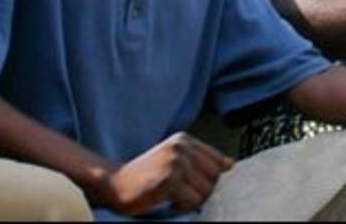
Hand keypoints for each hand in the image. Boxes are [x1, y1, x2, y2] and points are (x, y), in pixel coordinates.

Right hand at [98, 132, 234, 215]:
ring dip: (191, 199)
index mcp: (184, 140)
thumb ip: (202, 160)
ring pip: (205, 191)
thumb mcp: (175, 159)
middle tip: (182, 191)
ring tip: (173, 194)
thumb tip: (231, 164)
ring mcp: (175, 163)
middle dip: (202, 189)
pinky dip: (182, 205)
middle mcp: (181, 147)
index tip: (196, 183)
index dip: (211, 177)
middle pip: (214, 177)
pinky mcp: (169, 180)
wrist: (114, 183)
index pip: (217, 161)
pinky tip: (167, 199)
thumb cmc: (147, 174)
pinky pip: (192, 201)